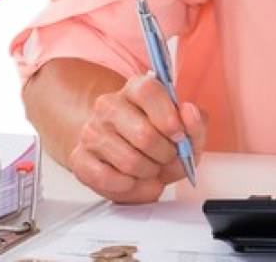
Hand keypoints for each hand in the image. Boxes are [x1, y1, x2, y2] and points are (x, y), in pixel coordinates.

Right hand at [67, 71, 208, 203]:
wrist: (125, 153)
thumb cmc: (159, 140)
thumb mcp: (185, 130)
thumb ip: (196, 123)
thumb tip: (188, 113)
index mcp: (136, 89)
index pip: (149, 91)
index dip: (168, 118)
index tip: (178, 135)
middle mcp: (109, 105)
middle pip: (144, 135)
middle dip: (165, 155)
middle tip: (167, 158)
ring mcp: (91, 131)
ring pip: (129, 161)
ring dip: (149, 174)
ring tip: (151, 170)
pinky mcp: (79, 158)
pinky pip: (107, 179)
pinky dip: (129, 187)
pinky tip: (134, 180)